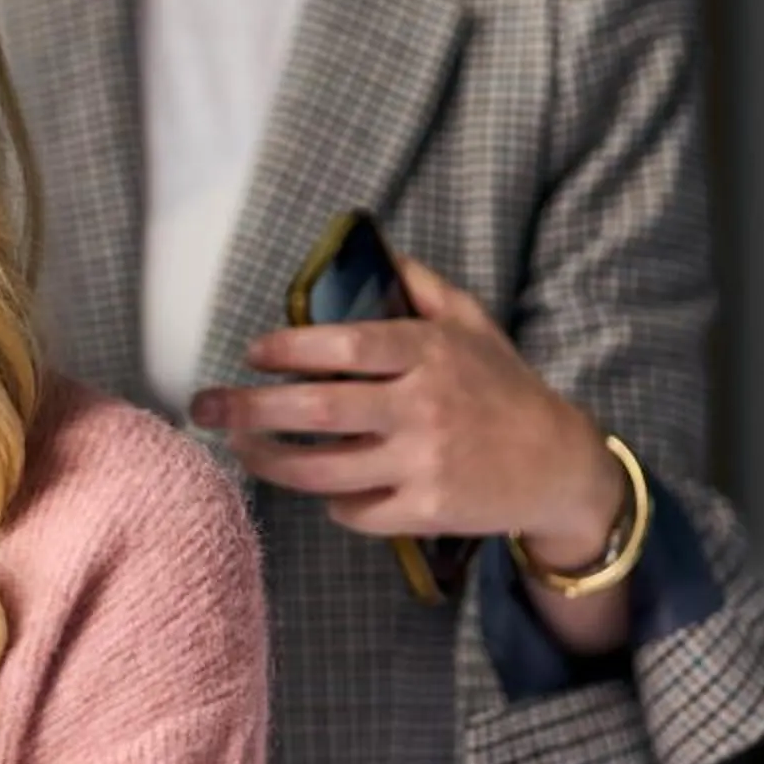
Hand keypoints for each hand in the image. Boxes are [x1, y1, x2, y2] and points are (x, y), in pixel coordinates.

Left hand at [188, 253, 625, 562]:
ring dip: (270, 462)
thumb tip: (377, 251)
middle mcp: (423, 407)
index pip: (346, 347)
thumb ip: (422, 286)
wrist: (559, 464)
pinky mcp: (426, 512)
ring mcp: (424, 463)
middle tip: (204, 407)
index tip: (252, 353)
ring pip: (324, 470)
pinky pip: (355, 510)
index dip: (290, 349)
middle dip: (250, 410)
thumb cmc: (505, 387)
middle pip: (318, 411)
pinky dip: (330, 503)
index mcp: (429, 354)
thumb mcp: (473, 323)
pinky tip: (319, 488)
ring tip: (239, 450)